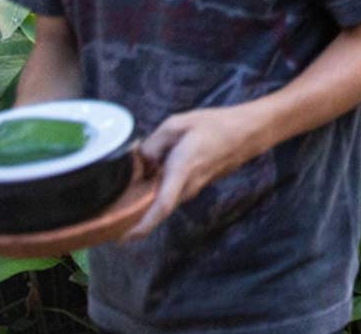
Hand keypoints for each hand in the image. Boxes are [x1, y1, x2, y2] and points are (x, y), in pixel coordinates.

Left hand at [124, 106, 259, 240]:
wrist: (247, 133)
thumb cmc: (215, 125)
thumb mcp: (178, 123)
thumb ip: (153, 143)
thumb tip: (140, 159)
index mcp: (181, 169)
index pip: (163, 206)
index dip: (143, 225)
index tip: (125, 238)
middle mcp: (188, 186)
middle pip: (156, 206)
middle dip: (135, 209)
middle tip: (114, 203)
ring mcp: (194, 188)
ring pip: (163, 197)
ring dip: (147, 193)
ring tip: (135, 174)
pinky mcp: (196, 186)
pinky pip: (172, 190)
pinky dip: (159, 185)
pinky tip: (153, 167)